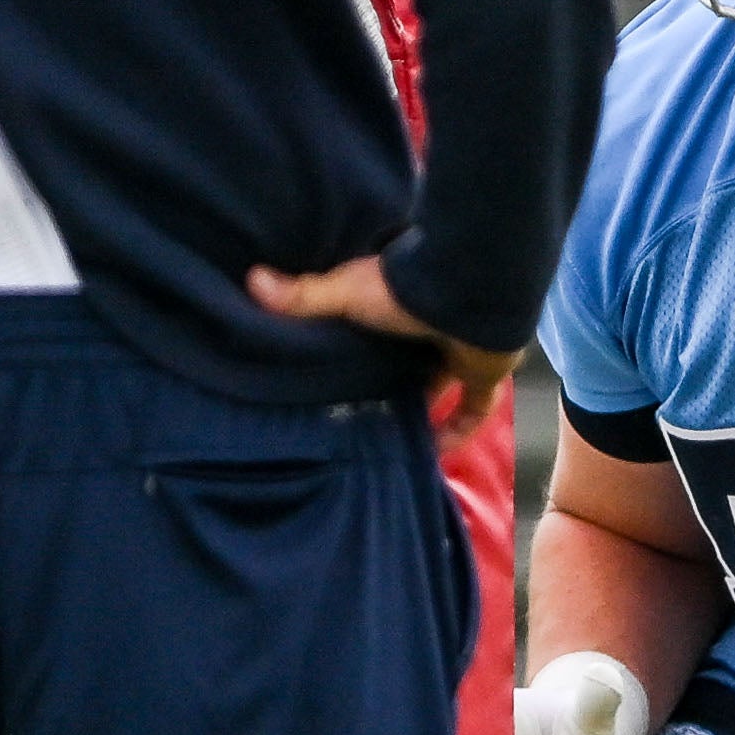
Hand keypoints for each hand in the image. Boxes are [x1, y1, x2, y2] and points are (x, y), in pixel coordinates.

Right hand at [248, 253, 523, 436]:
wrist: (464, 295)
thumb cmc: (401, 292)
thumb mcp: (345, 293)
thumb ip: (304, 296)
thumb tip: (251, 280)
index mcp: (398, 304)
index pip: (378, 326)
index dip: (363, 345)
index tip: (340, 368)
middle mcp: (429, 328)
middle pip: (409, 359)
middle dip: (392, 382)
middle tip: (363, 411)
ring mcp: (459, 351)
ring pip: (440, 383)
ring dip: (422, 408)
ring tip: (391, 436)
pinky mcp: (483, 375)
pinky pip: (472, 411)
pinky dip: (457, 432)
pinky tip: (434, 454)